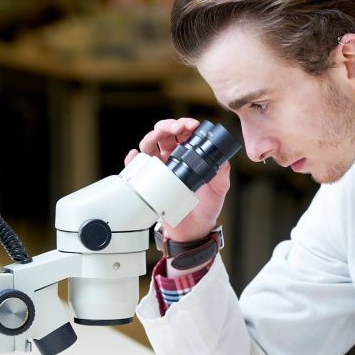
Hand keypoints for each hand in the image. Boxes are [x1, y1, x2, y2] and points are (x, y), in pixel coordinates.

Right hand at [125, 117, 230, 242]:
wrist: (194, 229)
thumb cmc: (206, 207)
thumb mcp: (219, 188)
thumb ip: (222, 172)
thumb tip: (222, 160)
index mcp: (189, 155)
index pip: (184, 132)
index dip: (186, 124)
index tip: (192, 126)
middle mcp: (172, 158)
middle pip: (164, 134)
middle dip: (169, 126)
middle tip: (177, 129)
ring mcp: (159, 169)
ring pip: (149, 145)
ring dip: (151, 136)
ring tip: (157, 136)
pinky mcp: (148, 182)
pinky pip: (136, 168)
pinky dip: (132, 159)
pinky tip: (135, 155)